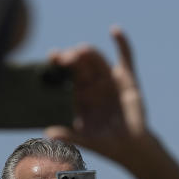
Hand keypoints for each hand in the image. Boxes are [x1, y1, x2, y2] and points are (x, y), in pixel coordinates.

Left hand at [45, 26, 147, 164]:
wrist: (131, 147)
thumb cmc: (105, 145)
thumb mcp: (86, 141)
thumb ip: (69, 135)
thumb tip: (47, 132)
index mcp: (79, 97)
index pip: (66, 77)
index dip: (58, 66)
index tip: (52, 57)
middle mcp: (92, 86)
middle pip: (80, 66)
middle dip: (73, 60)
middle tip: (65, 57)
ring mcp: (109, 81)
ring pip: (98, 61)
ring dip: (90, 54)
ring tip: (81, 50)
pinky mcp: (127, 79)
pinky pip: (125, 58)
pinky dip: (122, 44)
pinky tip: (114, 30)